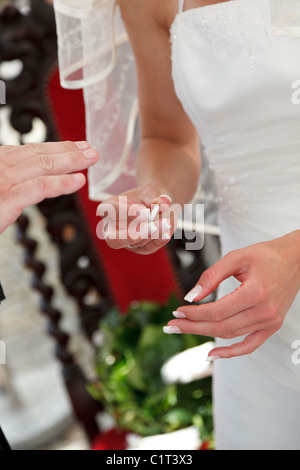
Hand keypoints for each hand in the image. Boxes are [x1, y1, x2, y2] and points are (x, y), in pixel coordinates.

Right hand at [0, 141, 98, 233]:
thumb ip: (10, 183)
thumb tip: (25, 182)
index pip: (32, 151)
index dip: (57, 148)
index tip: (75, 148)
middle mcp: (1, 167)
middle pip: (40, 154)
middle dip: (68, 151)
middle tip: (89, 151)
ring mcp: (4, 181)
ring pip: (43, 166)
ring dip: (71, 161)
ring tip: (90, 160)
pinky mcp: (7, 199)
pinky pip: (39, 187)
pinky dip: (61, 182)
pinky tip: (78, 181)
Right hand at [97, 181, 177, 254]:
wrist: (158, 204)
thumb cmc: (150, 195)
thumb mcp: (152, 191)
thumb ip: (155, 197)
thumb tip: (161, 204)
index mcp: (109, 207)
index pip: (109, 211)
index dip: (125, 212)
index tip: (144, 212)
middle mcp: (112, 227)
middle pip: (113, 239)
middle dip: (131, 236)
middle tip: (150, 227)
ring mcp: (124, 240)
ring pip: (135, 243)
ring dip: (152, 234)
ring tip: (166, 222)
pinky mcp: (138, 248)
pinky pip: (146, 248)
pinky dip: (157, 242)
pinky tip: (166, 234)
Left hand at [165, 231, 299, 358]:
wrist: (295, 259)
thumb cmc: (266, 255)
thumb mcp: (236, 258)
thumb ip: (212, 276)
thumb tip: (191, 296)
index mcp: (256, 293)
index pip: (217, 311)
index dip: (194, 313)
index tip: (177, 311)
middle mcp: (265, 311)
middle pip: (221, 327)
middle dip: (193, 327)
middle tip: (172, 325)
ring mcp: (271, 321)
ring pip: (231, 335)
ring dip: (205, 334)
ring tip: (185, 329)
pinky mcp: (272, 326)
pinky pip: (250, 345)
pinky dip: (231, 352)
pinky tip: (213, 354)